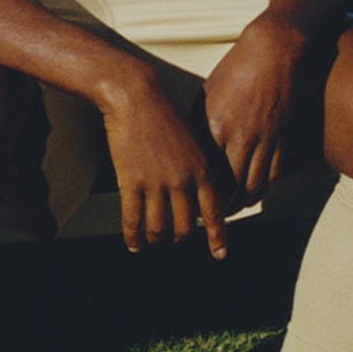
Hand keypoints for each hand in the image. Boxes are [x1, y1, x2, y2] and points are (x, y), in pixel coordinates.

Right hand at [101, 79, 227, 259]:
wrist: (137, 96)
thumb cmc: (163, 113)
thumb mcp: (191, 139)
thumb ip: (196, 166)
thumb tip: (196, 194)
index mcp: (201, 168)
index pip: (214, 211)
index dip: (217, 236)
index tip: (220, 255)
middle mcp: (183, 179)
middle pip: (185, 227)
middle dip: (178, 240)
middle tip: (172, 242)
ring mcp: (157, 183)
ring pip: (159, 229)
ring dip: (155, 241)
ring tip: (150, 243)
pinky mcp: (132, 182)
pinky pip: (134, 222)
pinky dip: (134, 238)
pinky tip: (133, 244)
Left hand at [203, 18, 302, 209]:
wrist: (273, 51)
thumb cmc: (235, 68)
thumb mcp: (208, 93)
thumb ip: (198, 123)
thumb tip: (187, 148)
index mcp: (216, 126)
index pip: (204, 172)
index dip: (197, 193)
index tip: (189, 204)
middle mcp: (240, 138)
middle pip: (229, 187)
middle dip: (219, 209)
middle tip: (209, 219)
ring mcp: (265, 139)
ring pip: (254, 187)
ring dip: (242, 204)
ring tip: (230, 212)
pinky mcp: (283, 138)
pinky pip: (273, 175)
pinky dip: (263, 190)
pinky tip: (254, 195)